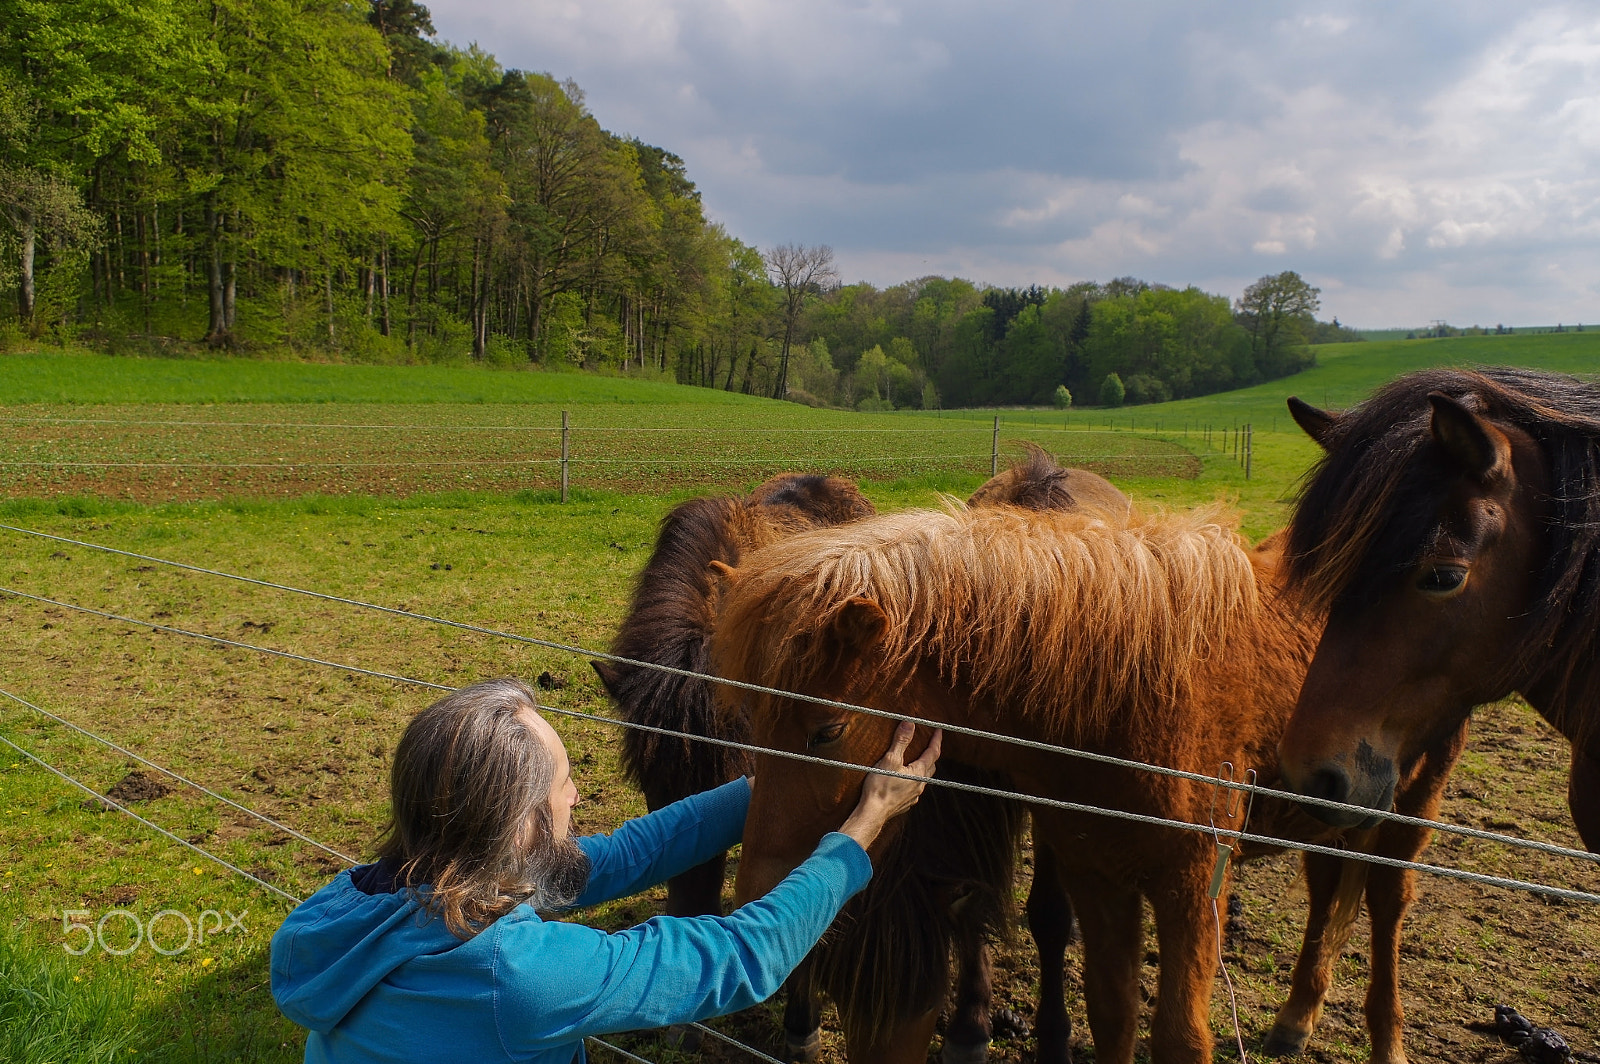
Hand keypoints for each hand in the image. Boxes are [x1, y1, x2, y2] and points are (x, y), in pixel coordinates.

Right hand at [837, 721, 941, 850]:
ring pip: (923, 778)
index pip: (933, 753)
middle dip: (931, 754)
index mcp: (918, 772)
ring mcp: (914, 796)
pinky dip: (913, 780)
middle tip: (929, 744)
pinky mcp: (906, 803)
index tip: (938, 730)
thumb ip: (901, 742)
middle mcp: (920, 785)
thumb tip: (910, 724)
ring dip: (923, 768)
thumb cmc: (880, 787)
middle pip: (931, 766)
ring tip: (917, 761)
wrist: (873, 812)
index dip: (936, 740)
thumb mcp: (890, 760)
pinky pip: (914, 789)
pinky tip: (906, 780)